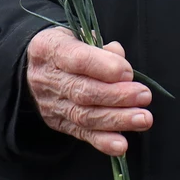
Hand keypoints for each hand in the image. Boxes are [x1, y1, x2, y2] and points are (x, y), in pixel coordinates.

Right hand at [25, 26, 152, 155]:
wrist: (36, 66)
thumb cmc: (67, 46)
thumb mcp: (78, 34)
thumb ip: (101, 47)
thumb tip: (120, 62)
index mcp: (51, 50)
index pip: (78, 59)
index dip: (104, 67)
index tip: (127, 73)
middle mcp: (48, 79)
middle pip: (83, 92)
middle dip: (117, 96)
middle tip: (144, 96)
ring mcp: (52, 104)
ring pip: (85, 116)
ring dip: (117, 120)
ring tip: (143, 119)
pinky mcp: (58, 123)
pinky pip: (81, 133)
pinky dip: (103, 141)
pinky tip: (121, 145)